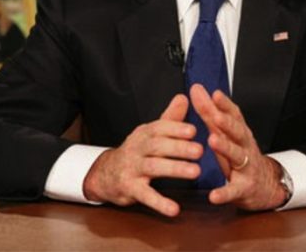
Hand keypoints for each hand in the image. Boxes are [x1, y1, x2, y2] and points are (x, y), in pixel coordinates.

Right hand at [82, 94, 202, 216]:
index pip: (160, 127)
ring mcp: (132, 168)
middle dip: (179, 147)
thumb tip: (185, 96)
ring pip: (154, 167)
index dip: (176, 128)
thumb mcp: (151, 133)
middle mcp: (138, 148)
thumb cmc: (137, 151)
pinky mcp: (130, 188)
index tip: (194, 130)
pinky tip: (175, 209)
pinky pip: (145, 195)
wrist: (105, 173)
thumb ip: (170, 118)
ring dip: (175, 169)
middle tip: (200, 150)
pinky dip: (160, 203)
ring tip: (196, 172)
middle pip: (158, 146)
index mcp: (145, 133)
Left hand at [189, 84, 286, 210]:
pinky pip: (233, 190)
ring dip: (226, 148)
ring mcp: (246, 167)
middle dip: (227, 123)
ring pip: (237, 156)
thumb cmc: (240, 155)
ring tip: (213, 141)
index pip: (235, 115)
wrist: (265, 185)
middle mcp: (245, 147)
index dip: (226, 104)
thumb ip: (209, 111)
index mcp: (240, 132)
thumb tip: (196, 89)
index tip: (215, 94)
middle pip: (238, 132)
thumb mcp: (225, 133)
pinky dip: (224, 193)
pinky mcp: (244, 188)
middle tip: (215, 116)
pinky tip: (213, 195)